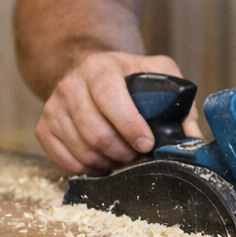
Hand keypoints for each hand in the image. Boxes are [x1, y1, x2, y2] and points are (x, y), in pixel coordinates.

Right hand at [36, 50, 201, 173]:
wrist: (88, 72)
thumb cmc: (128, 77)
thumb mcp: (158, 73)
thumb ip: (179, 101)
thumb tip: (191, 140)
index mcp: (99, 67)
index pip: (111, 100)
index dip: (130, 127)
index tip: (147, 143)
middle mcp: (71, 85)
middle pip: (96, 133)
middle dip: (122, 152)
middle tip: (136, 153)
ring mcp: (53, 107)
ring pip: (81, 150)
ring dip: (107, 162)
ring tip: (122, 157)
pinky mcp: (43, 127)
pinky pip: (63, 160)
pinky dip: (87, 168)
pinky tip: (102, 162)